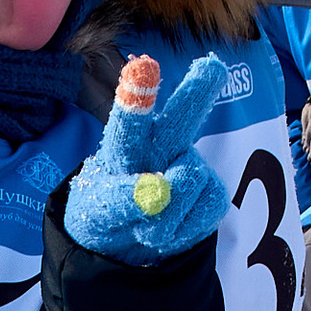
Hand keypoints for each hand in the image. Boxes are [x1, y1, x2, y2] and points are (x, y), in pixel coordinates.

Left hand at [63, 53, 227, 263]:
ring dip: (165, 217)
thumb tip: (160, 193)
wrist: (124, 245)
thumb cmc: (104, 214)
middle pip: (182, 115)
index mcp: (125, 143)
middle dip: (197, 90)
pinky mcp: (212, 192)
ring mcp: (191, 166)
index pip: (129, 121)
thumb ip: (121, 201)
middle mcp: (161, 145)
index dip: (138, 94)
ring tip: (146, 226)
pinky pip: (208, 207)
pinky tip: (172, 227)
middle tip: (212, 68)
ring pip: (189, 182)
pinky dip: (186, 228)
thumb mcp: (97, 211)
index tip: (142, 65)